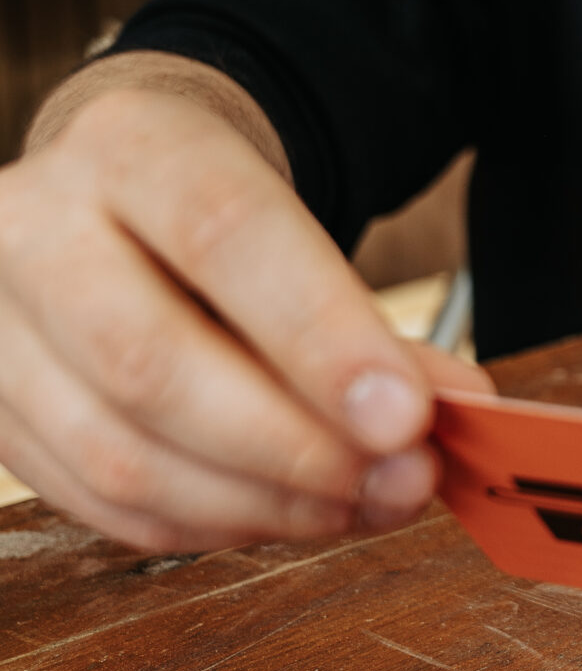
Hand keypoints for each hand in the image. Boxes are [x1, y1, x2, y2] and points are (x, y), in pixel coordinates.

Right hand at [0, 80, 490, 551]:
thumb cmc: (219, 216)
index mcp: (128, 147)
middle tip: (397, 478)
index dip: (321, 338)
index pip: (224, 237)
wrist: (115, 195)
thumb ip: (371, 324)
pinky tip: (285, 512)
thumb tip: (452, 411)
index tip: (407, 415)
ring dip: (259, 504)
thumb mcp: (297, 227)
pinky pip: (101, 503)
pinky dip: (209, 524)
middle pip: (152, 363)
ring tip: (358, 503)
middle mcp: (37, 228)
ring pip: (118, 455)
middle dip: (292, 447)